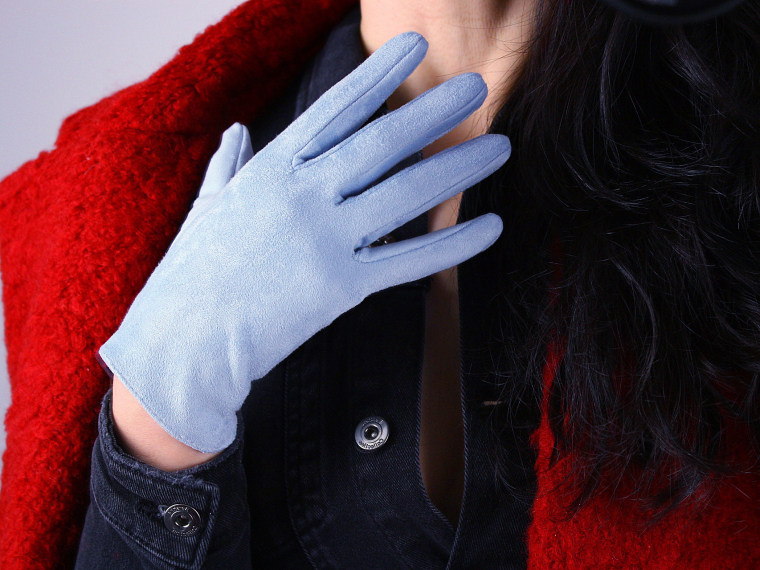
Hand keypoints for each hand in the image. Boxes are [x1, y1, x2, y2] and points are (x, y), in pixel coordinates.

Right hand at [99, 32, 510, 452]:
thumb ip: (229, 164)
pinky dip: (455, 243)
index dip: (380, 75)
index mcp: (272, 168)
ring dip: (459, 165)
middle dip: (435, 109)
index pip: (336, 108)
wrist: (186, 342)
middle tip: (478, 84)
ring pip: (408, 192)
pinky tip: (492, 226)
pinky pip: (412, 260)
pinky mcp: (344, 286)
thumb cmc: (193, 274)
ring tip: (500, 145)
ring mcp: (326, 239)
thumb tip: (237, 132)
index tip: (415, 48)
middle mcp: (304, 193)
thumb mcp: (208, 206)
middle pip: (384, 141)